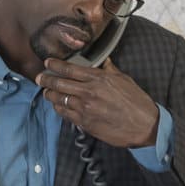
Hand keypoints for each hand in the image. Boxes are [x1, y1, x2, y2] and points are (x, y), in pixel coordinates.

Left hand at [36, 57, 158, 148]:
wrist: (145, 125)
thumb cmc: (136, 102)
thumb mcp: (124, 79)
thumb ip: (109, 69)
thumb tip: (103, 60)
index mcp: (98, 78)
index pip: (70, 69)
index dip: (55, 65)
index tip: (47, 63)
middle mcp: (89, 92)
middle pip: (59, 83)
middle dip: (46, 79)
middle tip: (39, 78)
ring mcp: (85, 108)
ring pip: (59, 99)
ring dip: (50, 94)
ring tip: (47, 92)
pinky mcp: (85, 123)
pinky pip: (65, 114)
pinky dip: (59, 108)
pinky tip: (58, 105)